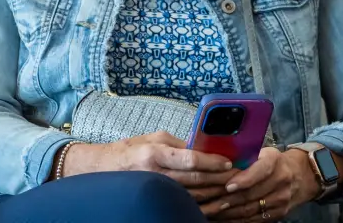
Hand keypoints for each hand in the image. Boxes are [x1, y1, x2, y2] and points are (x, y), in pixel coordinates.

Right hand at [60, 131, 239, 201]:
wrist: (103, 169)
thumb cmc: (129, 150)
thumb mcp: (153, 138)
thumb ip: (178, 143)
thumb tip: (203, 146)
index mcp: (155, 153)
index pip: (190, 158)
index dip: (211, 161)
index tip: (228, 161)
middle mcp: (156, 173)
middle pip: (195, 179)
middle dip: (219, 178)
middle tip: (240, 174)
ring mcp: (156, 189)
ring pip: (192, 194)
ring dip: (215, 192)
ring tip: (233, 188)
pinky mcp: (157, 199)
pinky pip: (184, 203)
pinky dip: (203, 204)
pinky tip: (217, 202)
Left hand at [199, 147, 317, 220]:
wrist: (300, 176)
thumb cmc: (273, 162)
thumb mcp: (263, 152)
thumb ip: (244, 157)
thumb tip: (215, 161)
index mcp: (275, 161)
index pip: (261, 170)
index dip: (244, 179)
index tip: (228, 186)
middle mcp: (281, 180)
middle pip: (252, 193)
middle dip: (228, 199)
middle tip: (209, 202)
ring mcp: (281, 199)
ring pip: (251, 209)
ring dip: (229, 212)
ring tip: (211, 211)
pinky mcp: (279, 213)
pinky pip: (255, 219)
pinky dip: (237, 220)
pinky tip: (223, 218)